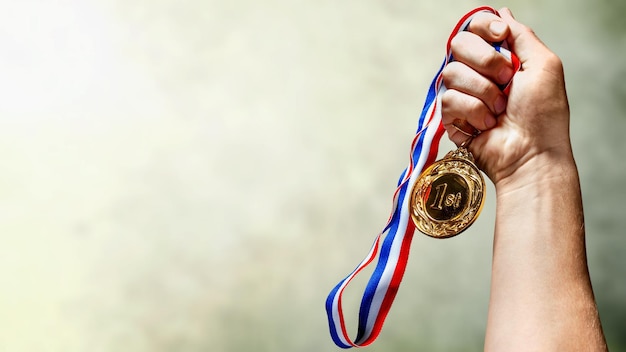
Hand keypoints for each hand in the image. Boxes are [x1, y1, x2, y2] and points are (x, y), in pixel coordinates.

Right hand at [441, 8, 571, 187]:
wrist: (532, 152)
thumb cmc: (544, 114)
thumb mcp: (544, 64)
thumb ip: (521, 35)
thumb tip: (501, 12)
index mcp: (500, 57)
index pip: (474, 27)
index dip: (483, 28)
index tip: (500, 37)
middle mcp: (478, 72)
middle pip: (458, 44)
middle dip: (486, 61)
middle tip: (506, 81)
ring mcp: (463, 94)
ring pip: (452, 73)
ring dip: (483, 92)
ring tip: (499, 110)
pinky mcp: (451, 117)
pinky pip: (448, 99)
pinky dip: (473, 112)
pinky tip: (487, 125)